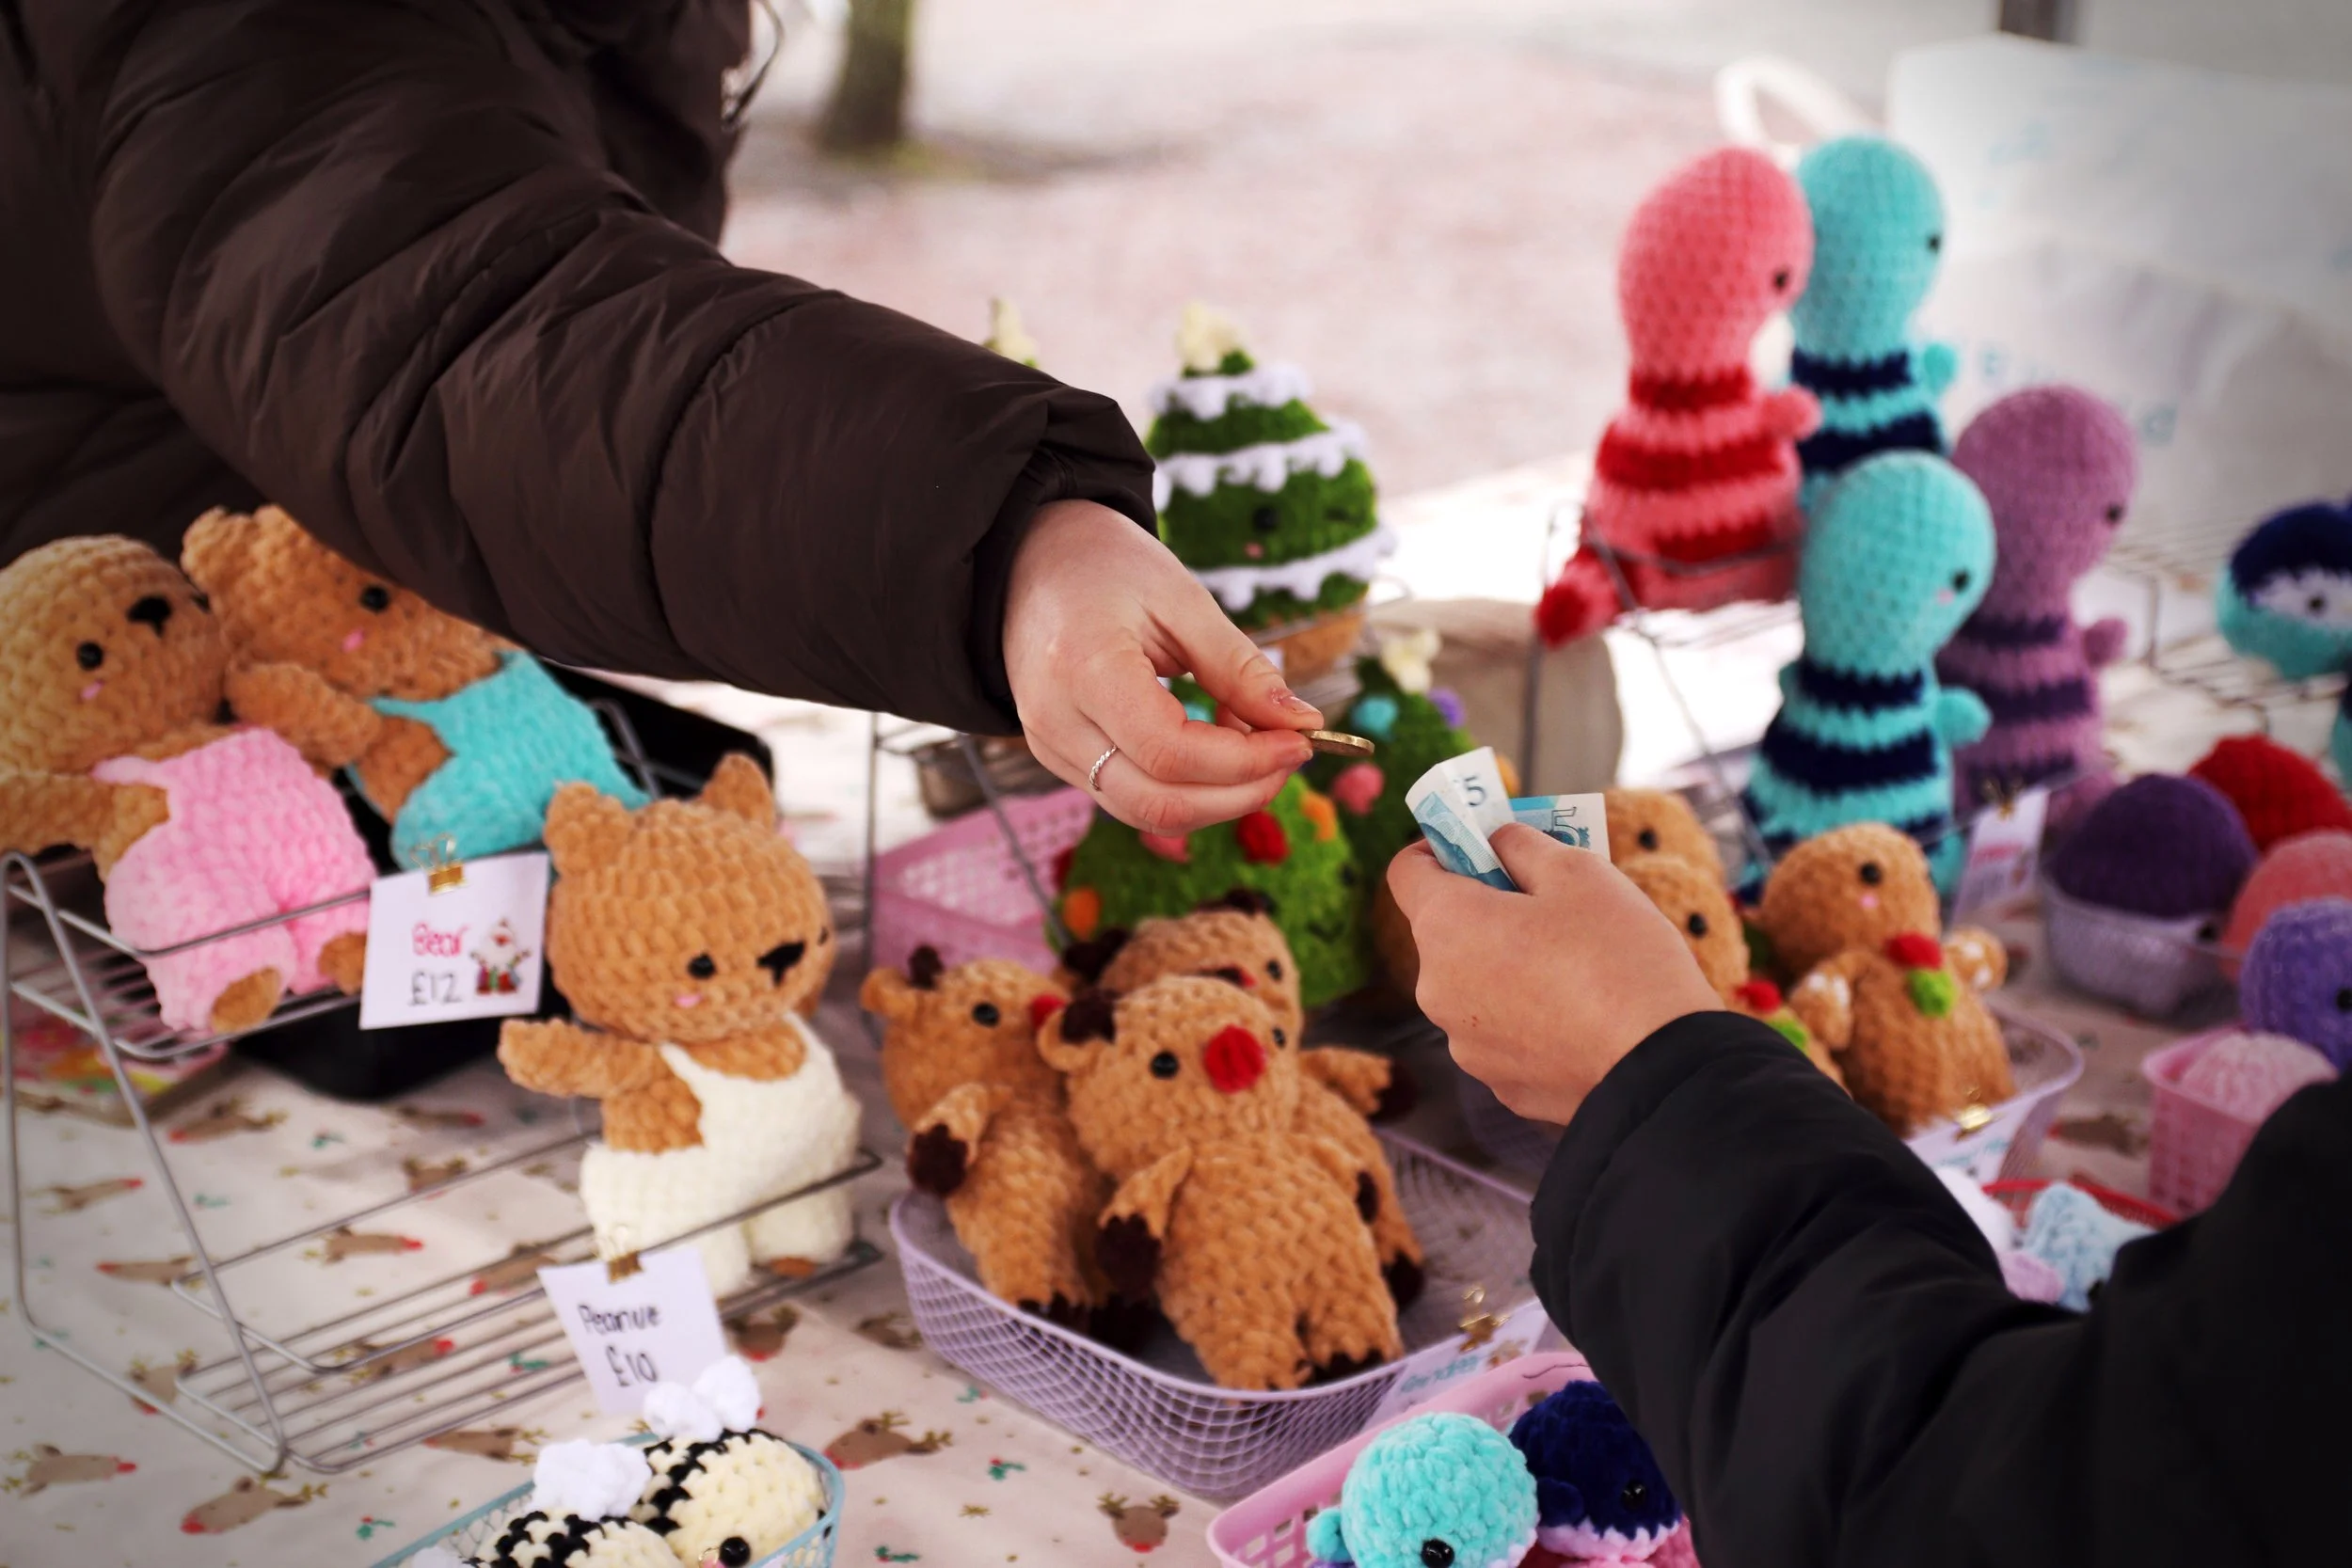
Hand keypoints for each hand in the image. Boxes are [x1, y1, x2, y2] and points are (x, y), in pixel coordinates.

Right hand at [1004, 499, 1319, 833]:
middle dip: (1239, 792)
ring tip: (1257, 746)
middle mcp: (1055, 722)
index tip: (1299, 738)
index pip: (1171, 753)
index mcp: (1083, 669)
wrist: (1030, 561)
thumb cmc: (1105, 566)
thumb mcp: (1182, 600)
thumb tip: (1300, 722)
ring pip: (1146, 812)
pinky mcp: (1058, 758)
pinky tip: (1216, 745)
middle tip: (1290, 753)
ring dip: (1217, 796)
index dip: (1245, 761)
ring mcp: (1049, 748)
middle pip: (1158, 802)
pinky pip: (1131, 796)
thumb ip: (1240, 667)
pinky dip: (1187, 786)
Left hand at [1387, 825, 1722, 1124]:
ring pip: (1473, 985)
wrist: (1661, 1065)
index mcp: (1446, 926)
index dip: (1439, 849)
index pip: (1407, 872)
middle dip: (1484, 911)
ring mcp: (1464, 1043)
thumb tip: (1498, 841)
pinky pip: (1501, 1033)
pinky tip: (1578, 1016)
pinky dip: (1527, 1018)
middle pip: (1444, 932)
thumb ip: (1523, 846)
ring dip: (1505, 967)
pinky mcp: (1498, 1083)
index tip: (1476, 848)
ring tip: (1572, 967)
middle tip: (1545, 905)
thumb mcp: (1578, 872)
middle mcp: (1437, 989)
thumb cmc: (1619, 958)